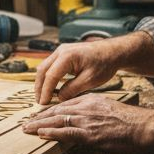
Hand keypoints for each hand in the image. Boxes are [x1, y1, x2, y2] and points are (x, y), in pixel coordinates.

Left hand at [21, 94, 153, 153]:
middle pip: (57, 111)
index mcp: (91, 100)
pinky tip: (41, 134)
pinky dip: (52, 133)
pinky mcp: (90, 134)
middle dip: (40, 117)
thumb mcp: (109, 111)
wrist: (143, 127)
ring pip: (57, 121)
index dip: (50, 111)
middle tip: (26, 122)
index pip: (65, 105)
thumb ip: (95, 114)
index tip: (39, 115)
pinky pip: (66, 132)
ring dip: (39, 125)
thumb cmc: (131, 122)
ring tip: (26, 129)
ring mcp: (87, 120)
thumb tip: (86, 124)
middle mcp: (86, 107)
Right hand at [32, 33, 153, 104]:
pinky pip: (51, 66)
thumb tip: (59, 98)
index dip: (46, 91)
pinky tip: (51, 88)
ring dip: (42, 82)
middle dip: (39, 87)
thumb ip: (72, 89)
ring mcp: (61, 51)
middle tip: (40, 102)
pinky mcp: (64, 54)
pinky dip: (48, 77)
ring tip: (43, 97)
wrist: (113, 52)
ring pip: (44, 67)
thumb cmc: (104, 64)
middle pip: (42, 70)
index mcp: (67, 56)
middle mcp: (61, 51)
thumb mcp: (90, 80)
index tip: (43, 103)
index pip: (50, 76)